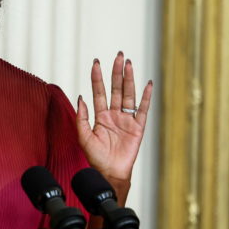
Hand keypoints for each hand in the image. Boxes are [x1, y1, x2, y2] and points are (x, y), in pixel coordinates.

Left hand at [76, 52, 152, 192]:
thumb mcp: (83, 137)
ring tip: (128, 64)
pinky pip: (142, 109)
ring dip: (129, 79)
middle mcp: (114, 115)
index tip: (96, 62)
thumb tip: (81, 98)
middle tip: (118, 55)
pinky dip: (145, 97)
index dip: (97, 77)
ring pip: (128, 95)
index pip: (99, 92)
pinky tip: (147, 84)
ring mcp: (126, 119)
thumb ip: (81, 118)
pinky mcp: (138, 127)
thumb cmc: (96, 158)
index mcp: (101, 116)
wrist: (109, 172)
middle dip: (116, 72)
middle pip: (116, 89)